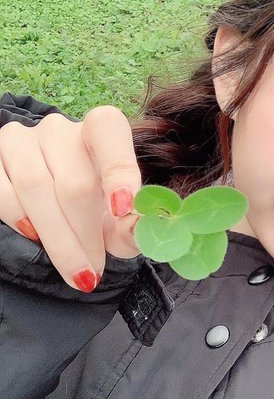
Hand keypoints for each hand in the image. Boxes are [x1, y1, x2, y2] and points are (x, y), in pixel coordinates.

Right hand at [0, 106, 141, 291]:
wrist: (57, 205)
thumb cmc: (97, 208)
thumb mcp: (119, 219)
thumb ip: (131, 225)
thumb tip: (136, 227)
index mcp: (102, 129)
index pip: (109, 130)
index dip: (118, 171)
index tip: (123, 212)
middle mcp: (60, 128)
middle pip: (73, 180)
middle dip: (85, 234)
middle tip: (95, 270)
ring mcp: (22, 139)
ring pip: (34, 186)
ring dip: (56, 237)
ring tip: (75, 269)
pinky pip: (1, 191)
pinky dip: (18, 219)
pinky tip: (35, 238)